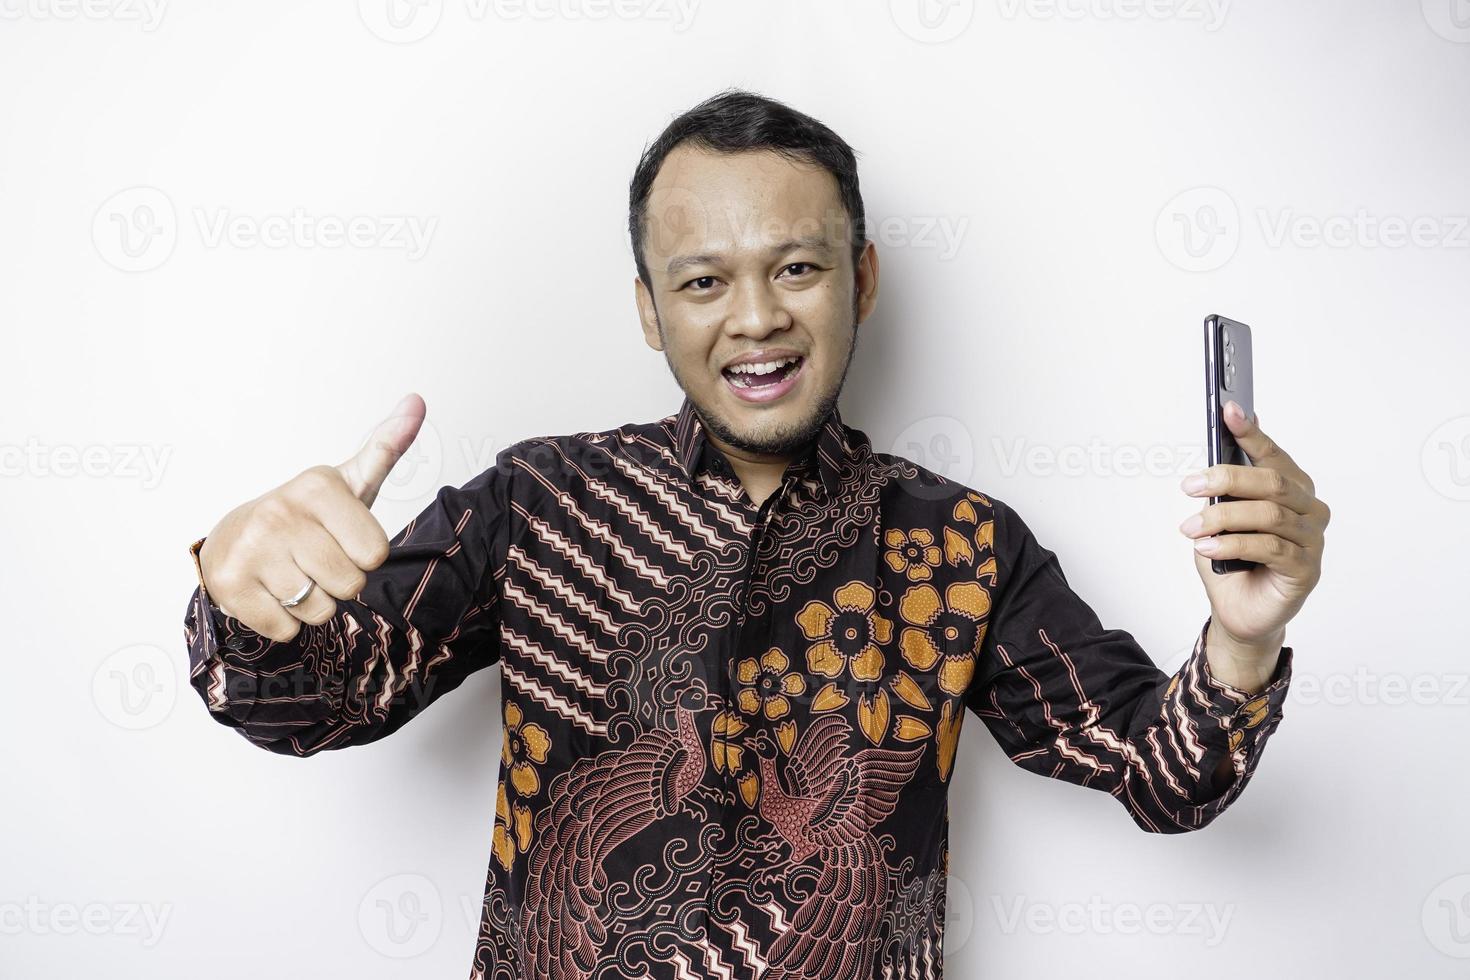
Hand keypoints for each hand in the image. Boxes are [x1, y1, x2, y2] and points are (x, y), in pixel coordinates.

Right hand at [197, 393, 425, 641]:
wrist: (233, 538)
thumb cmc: (306, 516)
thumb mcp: (349, 482)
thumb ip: (386, 448)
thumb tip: (417, 401)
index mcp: (317, 487)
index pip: (375, 553)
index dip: (363, 555)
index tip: (339, 538)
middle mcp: (280, 512)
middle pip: (351, 585)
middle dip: (338, 582)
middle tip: (314, 560)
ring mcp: (251, 549)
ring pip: (320, 610)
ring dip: (312, 604)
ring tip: (292, 575)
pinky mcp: (229, 586)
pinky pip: (287, 629)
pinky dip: (283, 622)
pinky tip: (270, 593)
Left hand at [1177, 400, 1329, 651]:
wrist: (1239, 610)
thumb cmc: (1231, 560)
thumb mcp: (1219, 519)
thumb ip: (1224, 493)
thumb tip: (1213, 464)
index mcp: (1292, 489)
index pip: (1272, 455)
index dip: (1251, 432)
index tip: (1229, 410)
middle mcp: (1308, 510)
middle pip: (1272, 482)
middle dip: (1226, 479)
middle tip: (1190, 485)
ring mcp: (1312, 540)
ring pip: (1269, 515)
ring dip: (1223, 518)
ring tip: (1191, 527)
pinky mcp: (1306, 570)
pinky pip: (1270, 548)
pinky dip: (1232, 544)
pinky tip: (1206, 547)